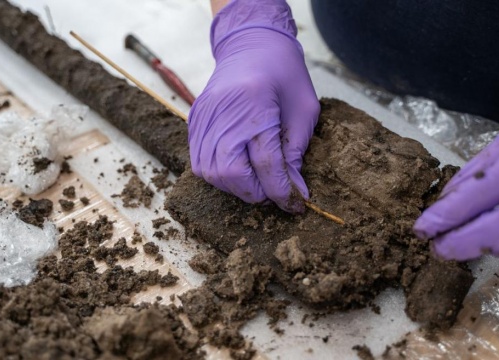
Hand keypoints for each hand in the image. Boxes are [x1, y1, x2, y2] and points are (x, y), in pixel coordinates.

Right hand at [188, 0, 319, 212]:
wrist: (251, 42)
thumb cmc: (283, 72)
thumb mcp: (304, 109)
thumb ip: (296, 151)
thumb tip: (293, 189)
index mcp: (255, 104)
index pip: (266, 163)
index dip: (282, 190)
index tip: (295, 204)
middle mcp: (223, 112)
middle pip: (231, 173)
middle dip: (255, 192)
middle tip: (274, 192)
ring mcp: (203, 116)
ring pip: (211, 173)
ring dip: (235, 187)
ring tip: (257, 182)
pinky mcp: (194, 120)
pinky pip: (198, 161)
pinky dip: (218, 174)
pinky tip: (238, 169)